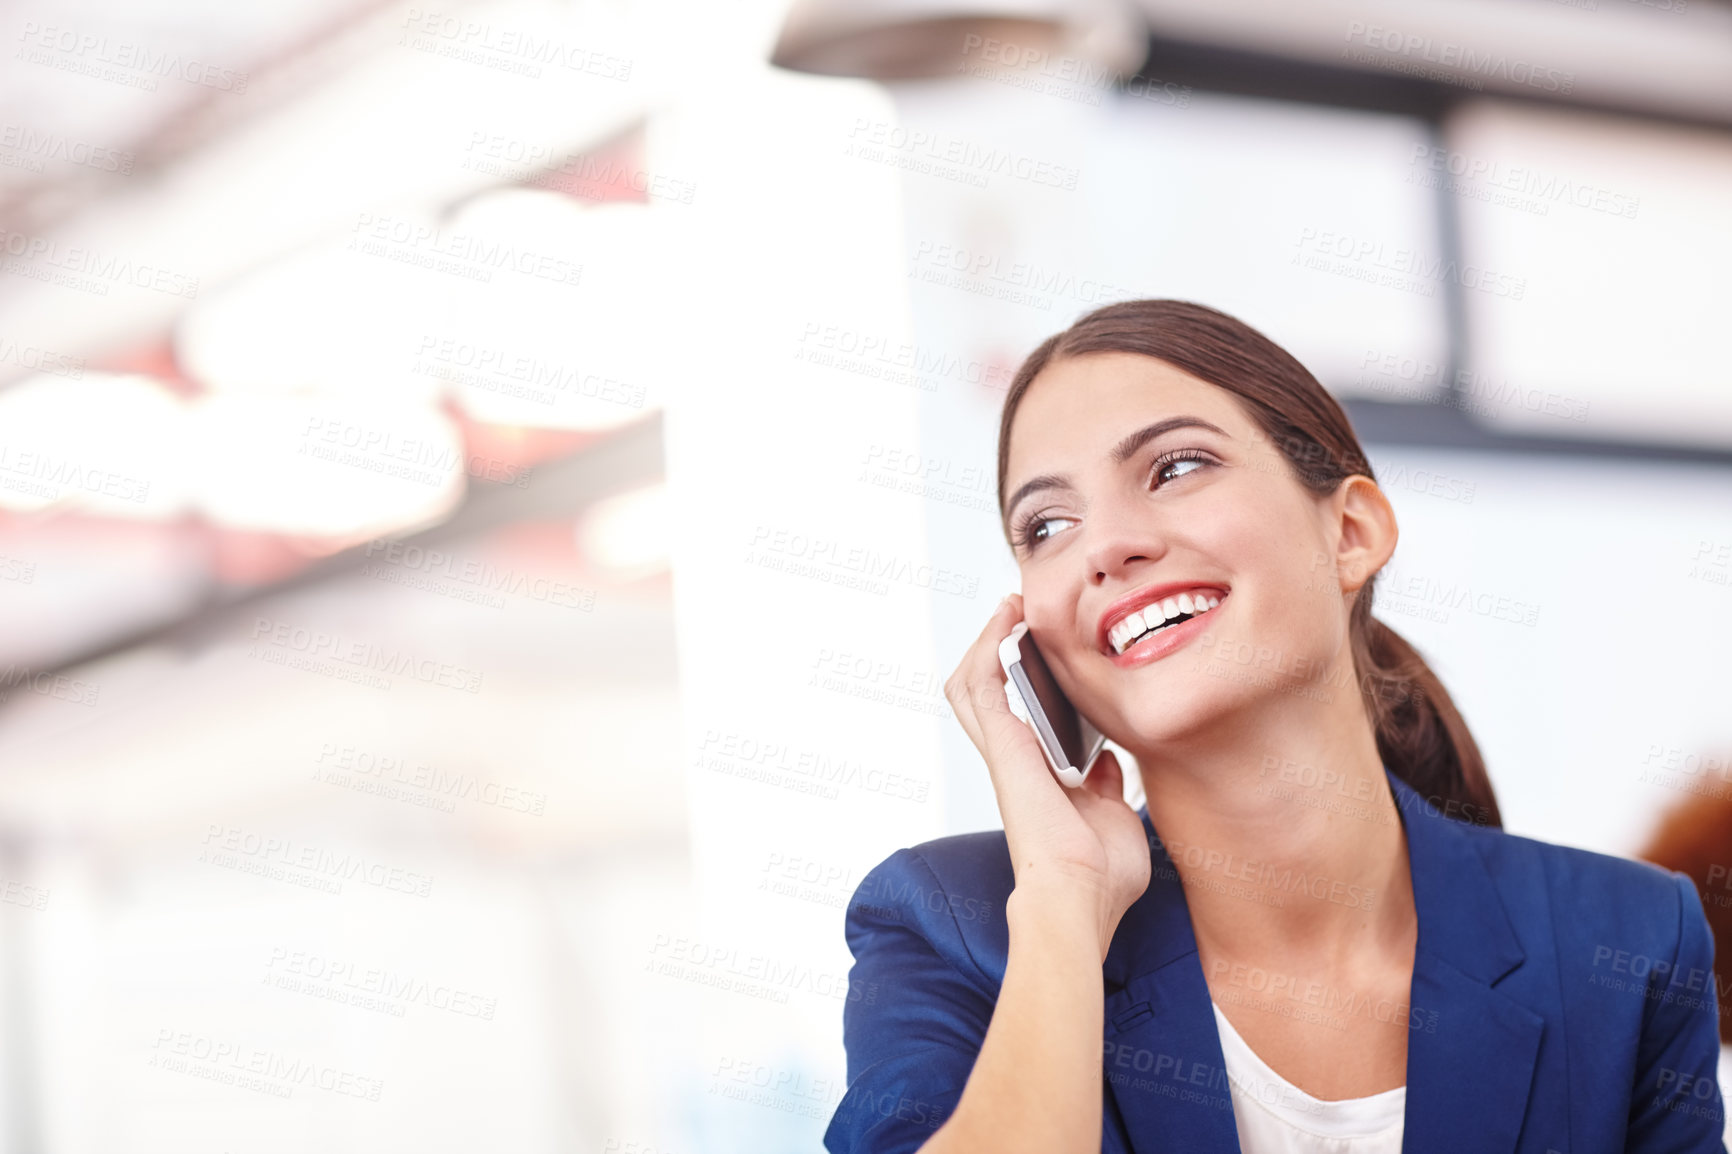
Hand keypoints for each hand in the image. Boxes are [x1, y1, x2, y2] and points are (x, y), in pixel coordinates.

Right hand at [943, 594, 1152, 960]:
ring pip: (971, 683)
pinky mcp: (1002, 745)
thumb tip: (1107, 761)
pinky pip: (982, 683)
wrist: (1080, 898)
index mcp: (1036, 777)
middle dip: (994, 649)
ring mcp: (1003, 752)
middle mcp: (1013, 761)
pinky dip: (990, 647)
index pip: (1017, 718)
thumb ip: (1105, 787)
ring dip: (987, 641)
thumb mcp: (1111, 819)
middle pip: (982, 694)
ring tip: (1012, 608)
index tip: (1047, 649)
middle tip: (1019, 616)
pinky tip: (1010, 621)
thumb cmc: (1099, 878)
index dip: (1022, 681)